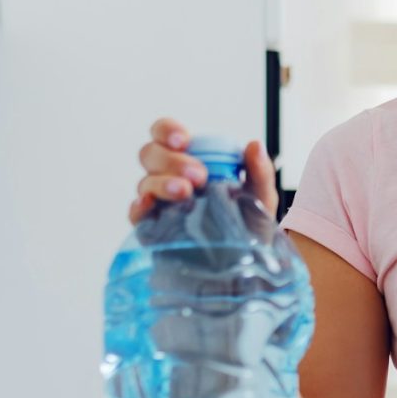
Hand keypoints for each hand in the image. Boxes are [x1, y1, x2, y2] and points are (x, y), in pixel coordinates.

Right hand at [130, 118, 278, 222]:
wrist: (240, 267)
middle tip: (198, 175)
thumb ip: (259, 172)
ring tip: (186, 193)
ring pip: (145, 182)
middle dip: (171, 160)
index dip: (167, 130)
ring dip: (162, 183)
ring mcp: (158, 203)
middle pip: (150, 154)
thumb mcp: (260, 198)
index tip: (183, 140)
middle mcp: (169, 177)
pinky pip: (136, 214)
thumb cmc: (247, 226)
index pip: (166, 134)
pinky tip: (151, 204)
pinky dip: (139, 207)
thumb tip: (254, 146)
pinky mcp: (152, 229)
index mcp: (191, 160)